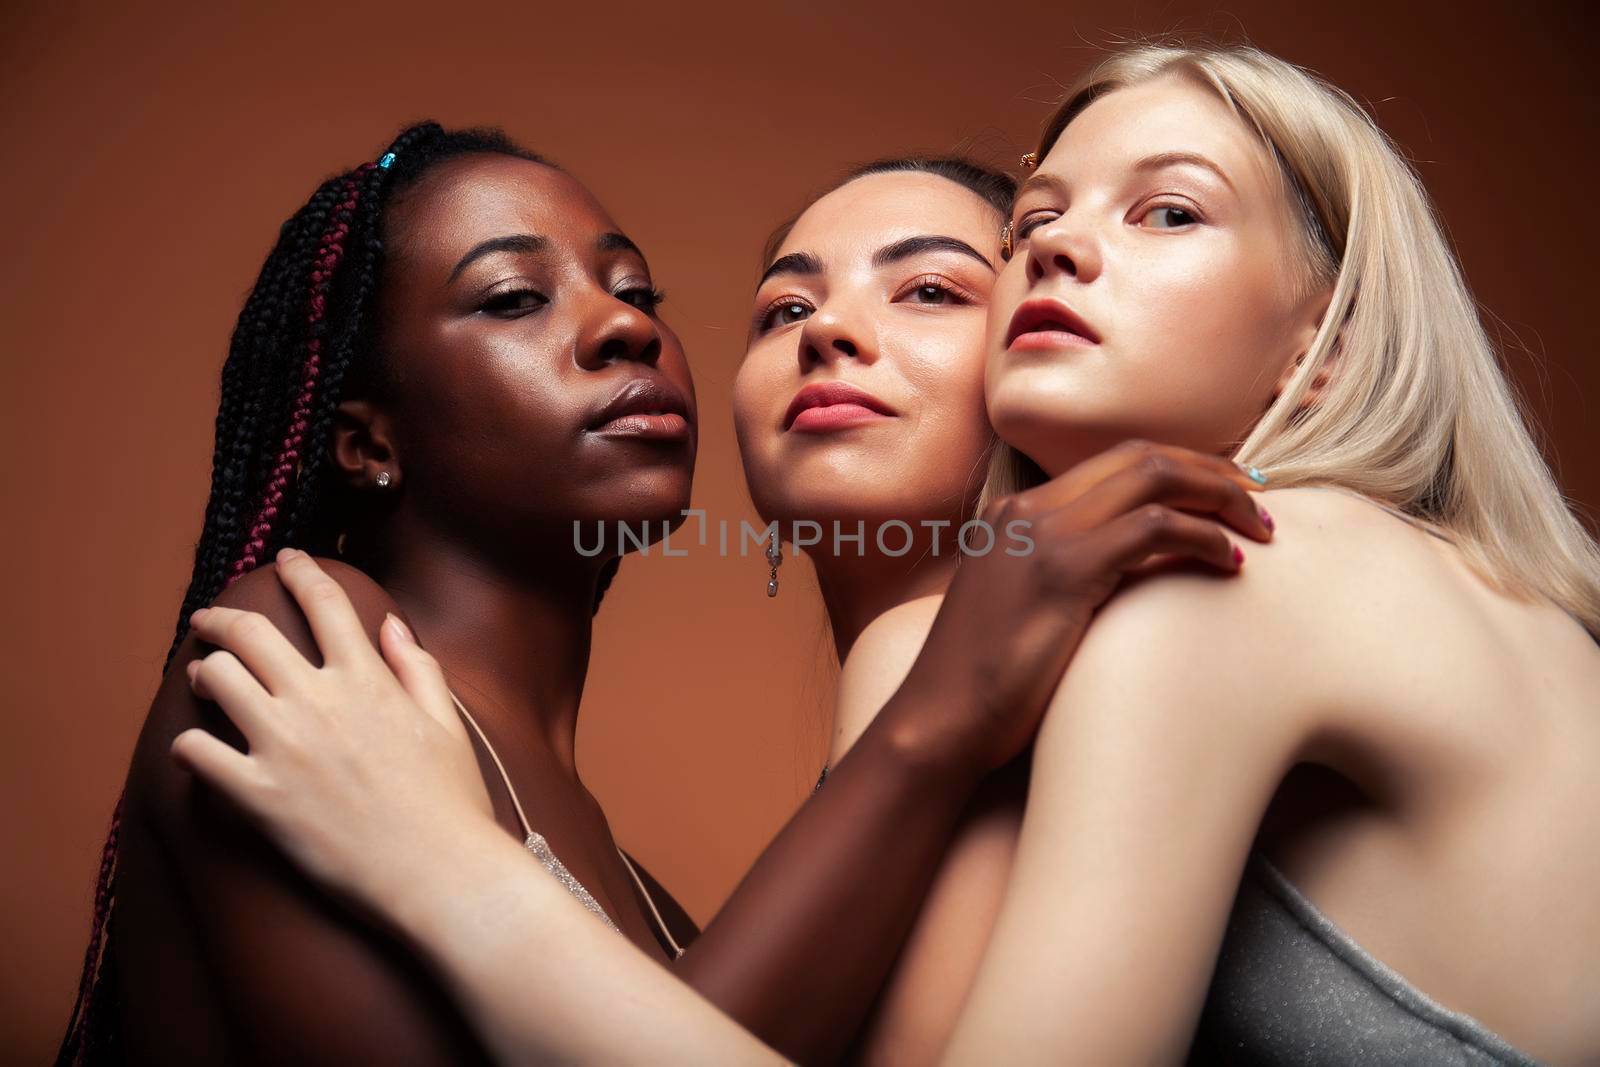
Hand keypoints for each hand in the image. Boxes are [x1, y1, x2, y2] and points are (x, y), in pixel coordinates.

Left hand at [170, 549, 496, 924]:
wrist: (439, 872)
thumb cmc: (451, 802)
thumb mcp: (447, 724)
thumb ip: (416, 668)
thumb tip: (391, 626)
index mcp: (368, 679)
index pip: (324, 601)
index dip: (300, 569)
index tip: (286, 559)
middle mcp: (319, 702)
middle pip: (249, 633)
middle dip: (221, 617)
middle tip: (211, 619)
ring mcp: (283, 747)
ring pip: (216, 679)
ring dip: (204, 671)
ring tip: (202, 676)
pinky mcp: (258, 796)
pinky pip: (196, 753)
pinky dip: (190, 745)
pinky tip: (196, 748)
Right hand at [881, 440, 1274, 776]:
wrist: (939, 721)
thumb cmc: (983, 687)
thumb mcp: (1022, 613)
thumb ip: (1066, 580)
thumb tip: (1131, 579)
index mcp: (1014, 514)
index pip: (1114, 464)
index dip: (1181, 470)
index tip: (1226, 495)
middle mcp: (1027, 510)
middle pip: (1141, 457)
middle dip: (1212, 472)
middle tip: (1260, 501)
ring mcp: (1043, 534)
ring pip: (1154, 478)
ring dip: (1219, 499)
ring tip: (1260, 530)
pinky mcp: (1064, 570)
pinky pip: (1155, 529)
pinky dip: (1203, 539)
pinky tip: (1230, 564)